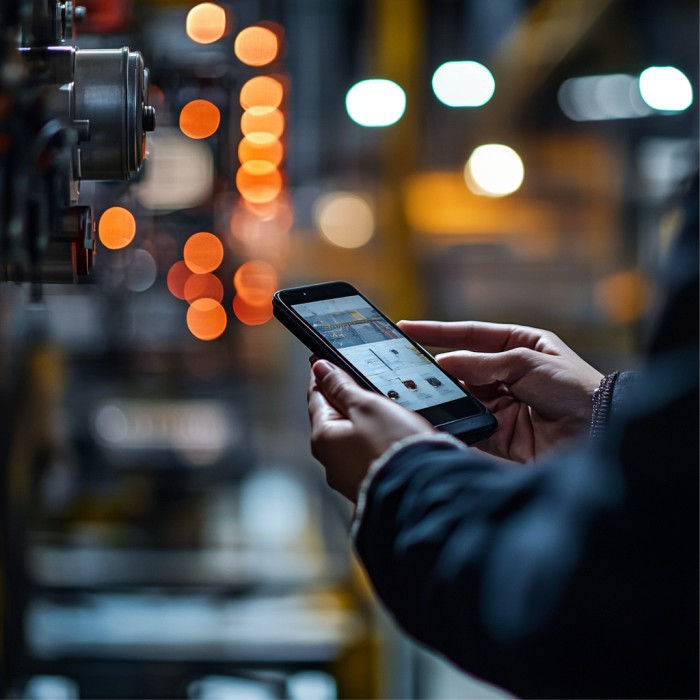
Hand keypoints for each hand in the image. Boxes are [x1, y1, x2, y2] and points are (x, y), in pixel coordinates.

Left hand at [307, 359, 435, 502]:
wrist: (425, 488)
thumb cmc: (395, 445)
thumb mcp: (367, 405)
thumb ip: (341, 386)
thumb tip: (320, 368)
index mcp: (323, 438)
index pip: (316, 397)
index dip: (322, 376)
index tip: (324, 362)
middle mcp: (331, 462)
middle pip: (333, 419)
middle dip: (344, 400)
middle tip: (358, 380)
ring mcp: (350, 477)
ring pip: (352, 438)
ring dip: (364, 422)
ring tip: (383, 408)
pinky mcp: (371, 485)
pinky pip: (369, 455)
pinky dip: (377, 442)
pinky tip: (392, 435)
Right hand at [398, 320, 602, 462]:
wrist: (598, 434)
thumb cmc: (574, 388)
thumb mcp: (526, 362)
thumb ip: (481, 363)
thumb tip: (443, 363)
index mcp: (520, 346)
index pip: (471, 334)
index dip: (437, 332)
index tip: (405, 328)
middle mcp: (508, 373)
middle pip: (462, 366)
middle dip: (438, 368)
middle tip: (404, 368)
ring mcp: (503, 403)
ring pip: (462, 395)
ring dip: (445, 395)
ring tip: (420, 392)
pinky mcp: (500, 432)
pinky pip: (469, 423)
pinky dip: (455, 420)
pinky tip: (438, 416)